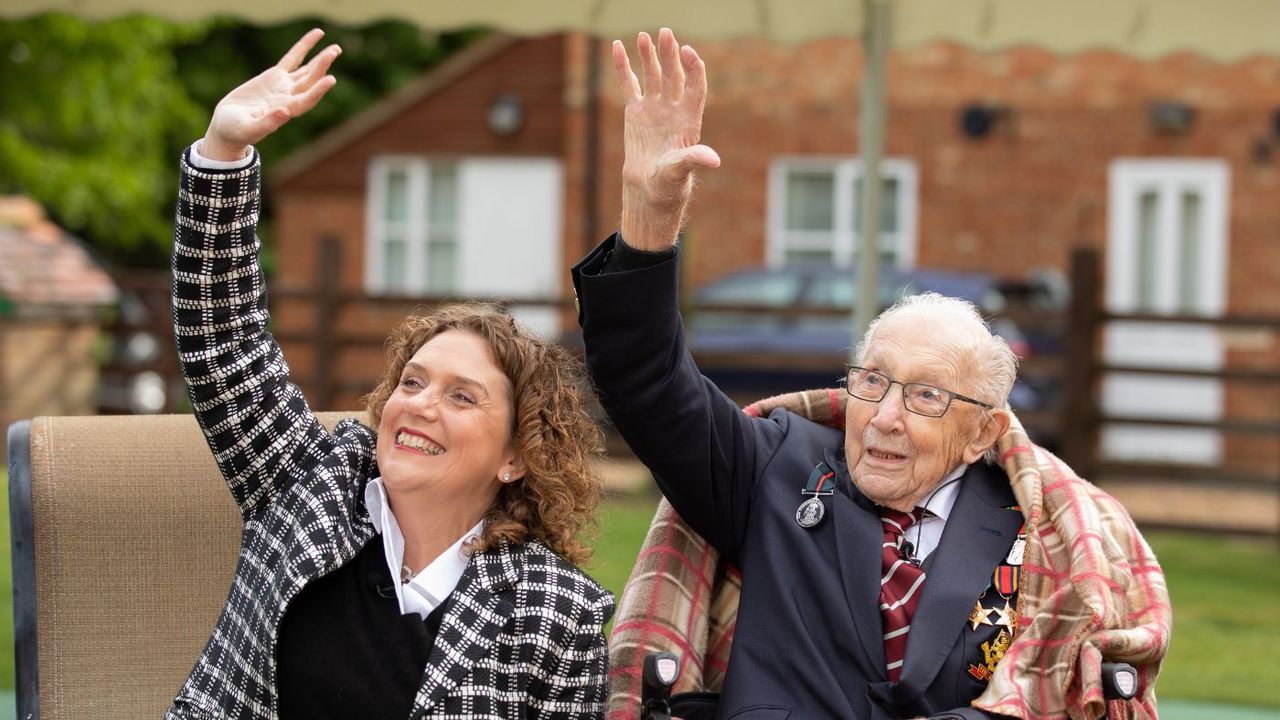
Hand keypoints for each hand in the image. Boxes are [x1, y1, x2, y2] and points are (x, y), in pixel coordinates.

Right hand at [201, 28, 340, 161]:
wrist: (229, 126)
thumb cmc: (236, 131)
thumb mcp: (248, 130)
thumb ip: (266, 124)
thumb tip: (284, 112)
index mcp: (285, 111)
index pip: (306, 100)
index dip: (318, 91)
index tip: (330, 79)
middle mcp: (289, 98)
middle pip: (310, 81)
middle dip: (322, 66)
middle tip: (334, 51)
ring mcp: (284, 86)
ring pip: (306, 70)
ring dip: (320, 60)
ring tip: (335, 49)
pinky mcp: (275, 77)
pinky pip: (292, 59)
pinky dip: (303, 47)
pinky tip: (317, 35)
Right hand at [614, 28, 720, 250]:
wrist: (649, 190)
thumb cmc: (669, 184)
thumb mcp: (681, 171)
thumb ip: (694, 160)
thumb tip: (714, 160)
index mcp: (689, 120)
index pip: (695, 87)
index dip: (694, 69)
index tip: (688, 52)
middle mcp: (674, 109)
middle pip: (674, 76)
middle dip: (670, 55)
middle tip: (665, 34)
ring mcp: (654, 108)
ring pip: (653, 75)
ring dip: (649, 56)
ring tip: (644, 36)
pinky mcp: (636, 112)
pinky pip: (629, 84)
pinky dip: (623, 67)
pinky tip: (617, 48)